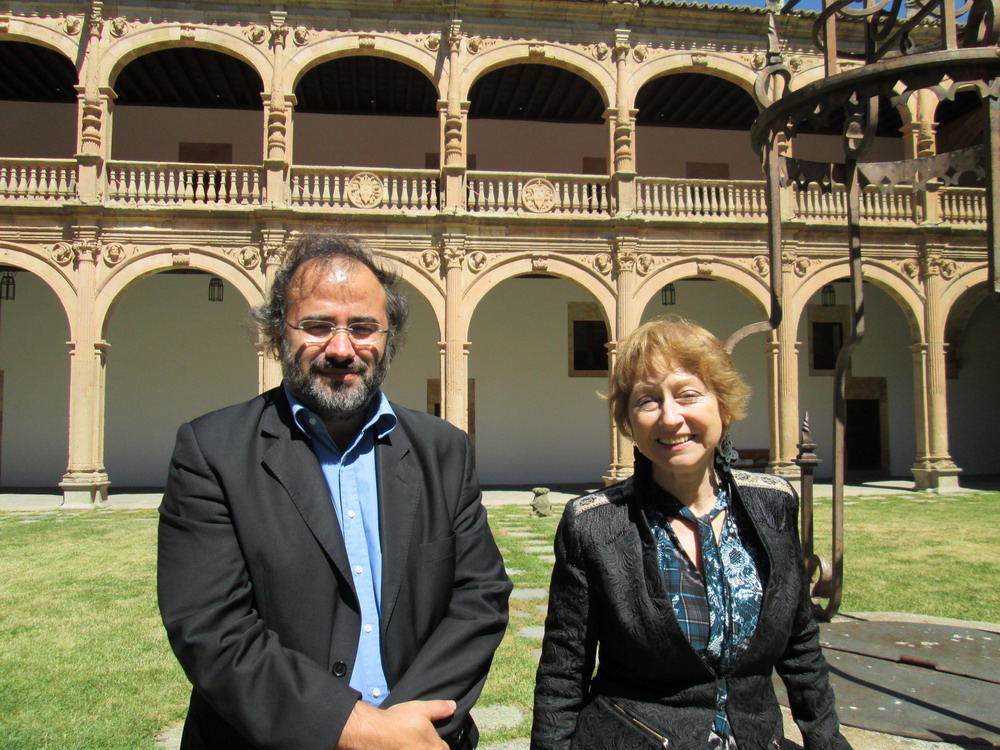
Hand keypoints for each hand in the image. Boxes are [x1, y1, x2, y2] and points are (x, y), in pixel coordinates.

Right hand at [336, 698, 455, 749]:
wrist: (373, 732)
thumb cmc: (398, 721)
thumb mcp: (421, 709)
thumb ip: (439, 709)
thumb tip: (453, 706)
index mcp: (436, 748)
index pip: (445, 748)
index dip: (438, 742)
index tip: (431, 737)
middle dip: (428, 746)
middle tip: (417, 738)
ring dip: (418, 747)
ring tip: (410, 742)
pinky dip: (408, 749)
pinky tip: (402, 746)